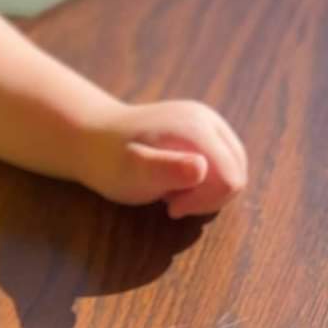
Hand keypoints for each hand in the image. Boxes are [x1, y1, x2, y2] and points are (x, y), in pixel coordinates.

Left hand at [82, 99, 246, 218]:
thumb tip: (200, 168)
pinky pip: (222, 163)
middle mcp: (208, 120)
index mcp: (197, 128)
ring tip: (172, 192)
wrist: (91, 138)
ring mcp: (208, 122)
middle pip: (236, 174)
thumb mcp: (133, 171)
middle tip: (171, 202)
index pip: (230, 179)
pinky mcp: (203, 130)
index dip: (205, 202)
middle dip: (208, 198)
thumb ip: (166, 169)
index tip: (171, 208)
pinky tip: (178, 183)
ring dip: (208, 191)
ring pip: (233, 169)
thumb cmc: (109, 161)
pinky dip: (206, 181)